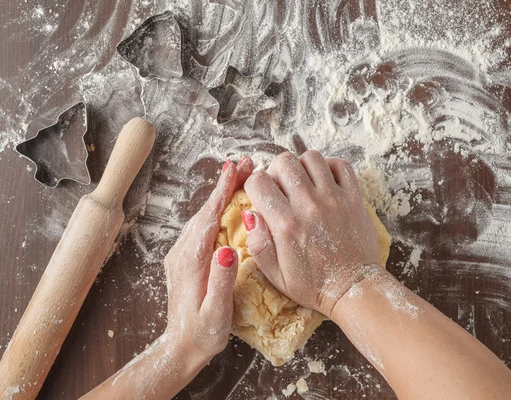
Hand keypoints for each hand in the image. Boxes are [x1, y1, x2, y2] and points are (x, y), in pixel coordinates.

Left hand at [162, 157, 253, 366]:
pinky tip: (228, 206)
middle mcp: (182, 252)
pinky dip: (215, 210)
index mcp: (191, 260)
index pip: (208, 217)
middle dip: (225, 185)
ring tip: (241, 177)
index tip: (234, 168)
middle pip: (205, 210)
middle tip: (245, 163)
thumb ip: (222, 280)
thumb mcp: (217, 312)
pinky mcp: (185, 259)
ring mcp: (181, 254)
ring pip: (202, 216)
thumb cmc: (203, 334)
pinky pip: (202, 227)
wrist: (180, 349)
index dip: (222, 191)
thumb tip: (228, 249)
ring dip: (220, 195)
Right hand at [243, 151, 380, 317]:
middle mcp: (309, 205)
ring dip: (302, 167)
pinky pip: (341, 165)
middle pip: (284, 161)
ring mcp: (334, 199)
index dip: (254, 186)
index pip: (258, 182)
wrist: (353, 289)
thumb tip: (250, 214)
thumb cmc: (313, 285)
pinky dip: (330, 167)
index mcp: (286, 224)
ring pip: (311, 157)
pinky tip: (324, 182)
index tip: (260, 196)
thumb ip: (258, 244)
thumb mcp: (276, 275)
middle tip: (281, 188)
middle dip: (276, 171)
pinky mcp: (354, 198)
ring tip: (303, 184)